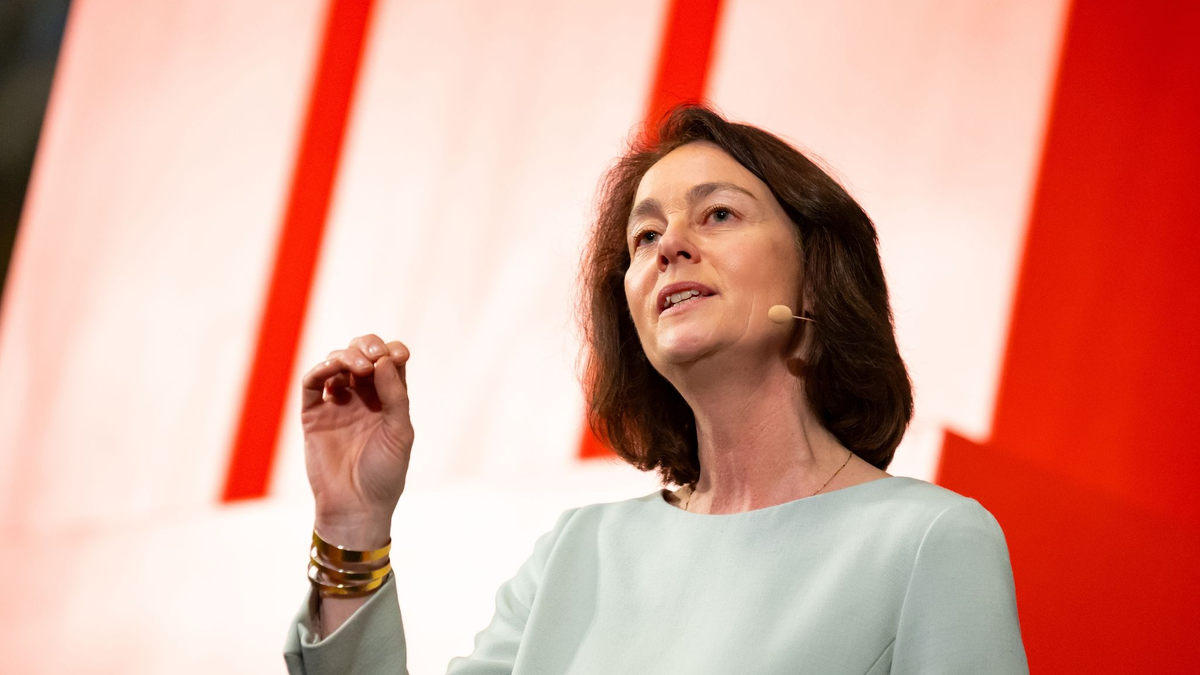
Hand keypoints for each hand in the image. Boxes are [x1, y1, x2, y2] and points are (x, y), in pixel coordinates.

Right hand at [301, 334, 412, 545]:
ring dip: (346, 356)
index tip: (397, 356)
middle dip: (368, 346)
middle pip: (362, 355)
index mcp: (388, 400)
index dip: (392, 351)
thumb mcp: (400, 432)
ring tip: (358, 367)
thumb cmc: (384, 473)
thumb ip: (395, 395)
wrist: (356, 506)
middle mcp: (362, 398)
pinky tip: (332, 369)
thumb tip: (383, 359)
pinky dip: (320, 369)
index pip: (389, 362)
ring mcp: (337, 404)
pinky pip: (312, 383)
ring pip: (336, 364)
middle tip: (374, 355)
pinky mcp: (314, 415)